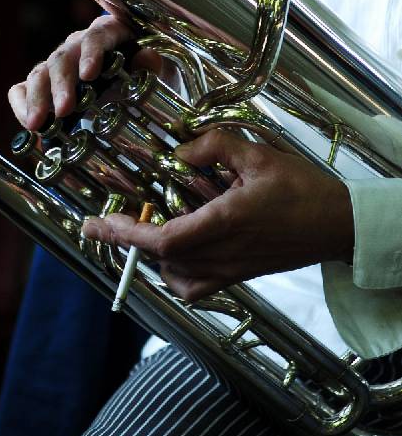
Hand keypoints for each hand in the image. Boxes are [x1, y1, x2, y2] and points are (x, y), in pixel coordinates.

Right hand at [7, 14, 162, 129]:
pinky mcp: (41, 83)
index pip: (96, 37)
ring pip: (39, 72)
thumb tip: (148, 58)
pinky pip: (21, 88)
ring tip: (38, 124)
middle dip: (61, 84)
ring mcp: (56, 64)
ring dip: (38, 99)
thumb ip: (150, 66)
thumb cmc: (142, 76)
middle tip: (64, 109)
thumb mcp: (155, 71)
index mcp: (107, 33)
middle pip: (62, 57)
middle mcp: (77, 45)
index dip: (91, 53)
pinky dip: (21, 105)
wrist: (132, 90)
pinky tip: (29, 124)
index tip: (89, 75)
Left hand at [82, 129, 354, 300]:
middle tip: (101, 223)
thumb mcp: (259, 154)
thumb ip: (215, 147)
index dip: (125, 233)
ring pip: (174, 275)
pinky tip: (173, 257)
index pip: (162, 238)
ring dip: (148, 254)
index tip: (97, 223)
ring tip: (137, 229)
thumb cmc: (303, 190)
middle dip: (124, 240)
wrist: (339, 225)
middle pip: (160, 257)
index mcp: (225, 223)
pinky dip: (175, 277)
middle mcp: (223, 253)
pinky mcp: (239, 276)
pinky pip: (196, 289)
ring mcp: (230, 269)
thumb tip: (180, 150)